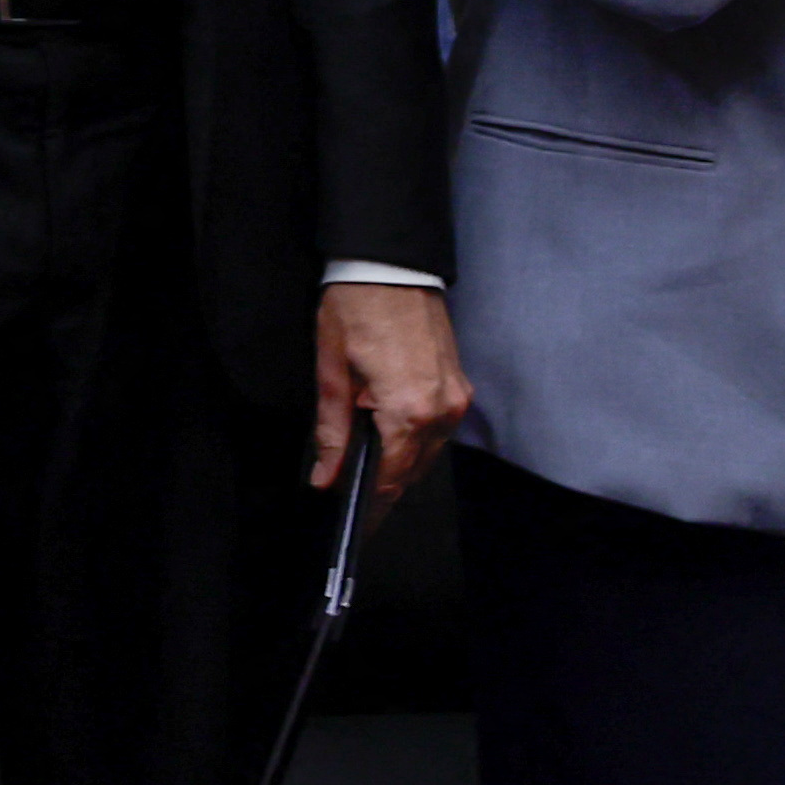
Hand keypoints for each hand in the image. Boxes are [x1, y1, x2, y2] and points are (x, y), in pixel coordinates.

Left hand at [314, 282, 469, 513]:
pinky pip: (439, 428)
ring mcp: (456, 397)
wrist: (390, 266)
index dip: (371, 500)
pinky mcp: (459, 385)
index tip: (356, 518)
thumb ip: (331, 430)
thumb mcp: (331, 371)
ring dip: (401, 461)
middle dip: (385, 484)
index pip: (393, 477)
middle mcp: (443, 410)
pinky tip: (389, 434)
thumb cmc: (355, 310)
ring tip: (366, 464)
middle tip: (352, 491)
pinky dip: (415, 438)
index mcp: (409, 410)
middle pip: (415, 469)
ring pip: (429, 451)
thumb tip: (325, 476)